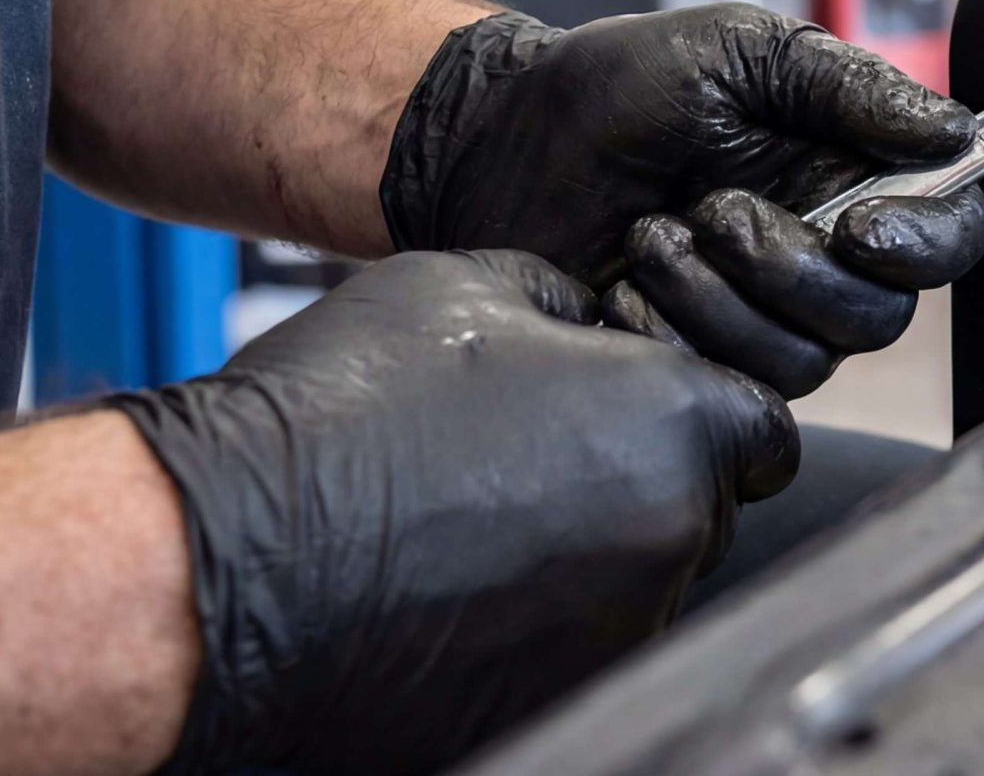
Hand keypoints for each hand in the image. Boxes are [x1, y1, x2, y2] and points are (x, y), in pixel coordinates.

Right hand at [109, 250, 795, 774]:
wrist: (221, 564)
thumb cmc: (336, 416)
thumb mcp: (465, 286)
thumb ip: (573, 304)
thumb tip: (604, 331)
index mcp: (674, 424)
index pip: (762, 429)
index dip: (708, 415)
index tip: (654, 414)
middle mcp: (670, 535)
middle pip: (707, 508)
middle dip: (650, 481)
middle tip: (539, 459)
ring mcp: (619, 630)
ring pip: (647, 582)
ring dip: (594, 553)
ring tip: (479, 520)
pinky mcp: (562, 698)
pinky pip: (583, 649)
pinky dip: (540, 622)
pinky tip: (460, 585)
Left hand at [380, 7, 983, 391]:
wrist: (502, 142)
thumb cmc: (617, 86)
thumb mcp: (740, 51)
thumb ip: (849, 84)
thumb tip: (955, 127)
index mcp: (853, 175)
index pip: (950, 234)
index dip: (926, 242)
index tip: (862, 225)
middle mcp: (825, 255)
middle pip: (882, 315)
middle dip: (796, 270)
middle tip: (717, 210)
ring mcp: (765, 318)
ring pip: (808, 361)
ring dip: (723, 298)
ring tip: (653, 235)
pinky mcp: (702, 365)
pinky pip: (729, 388)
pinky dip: (671, 333)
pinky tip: (624, 288)